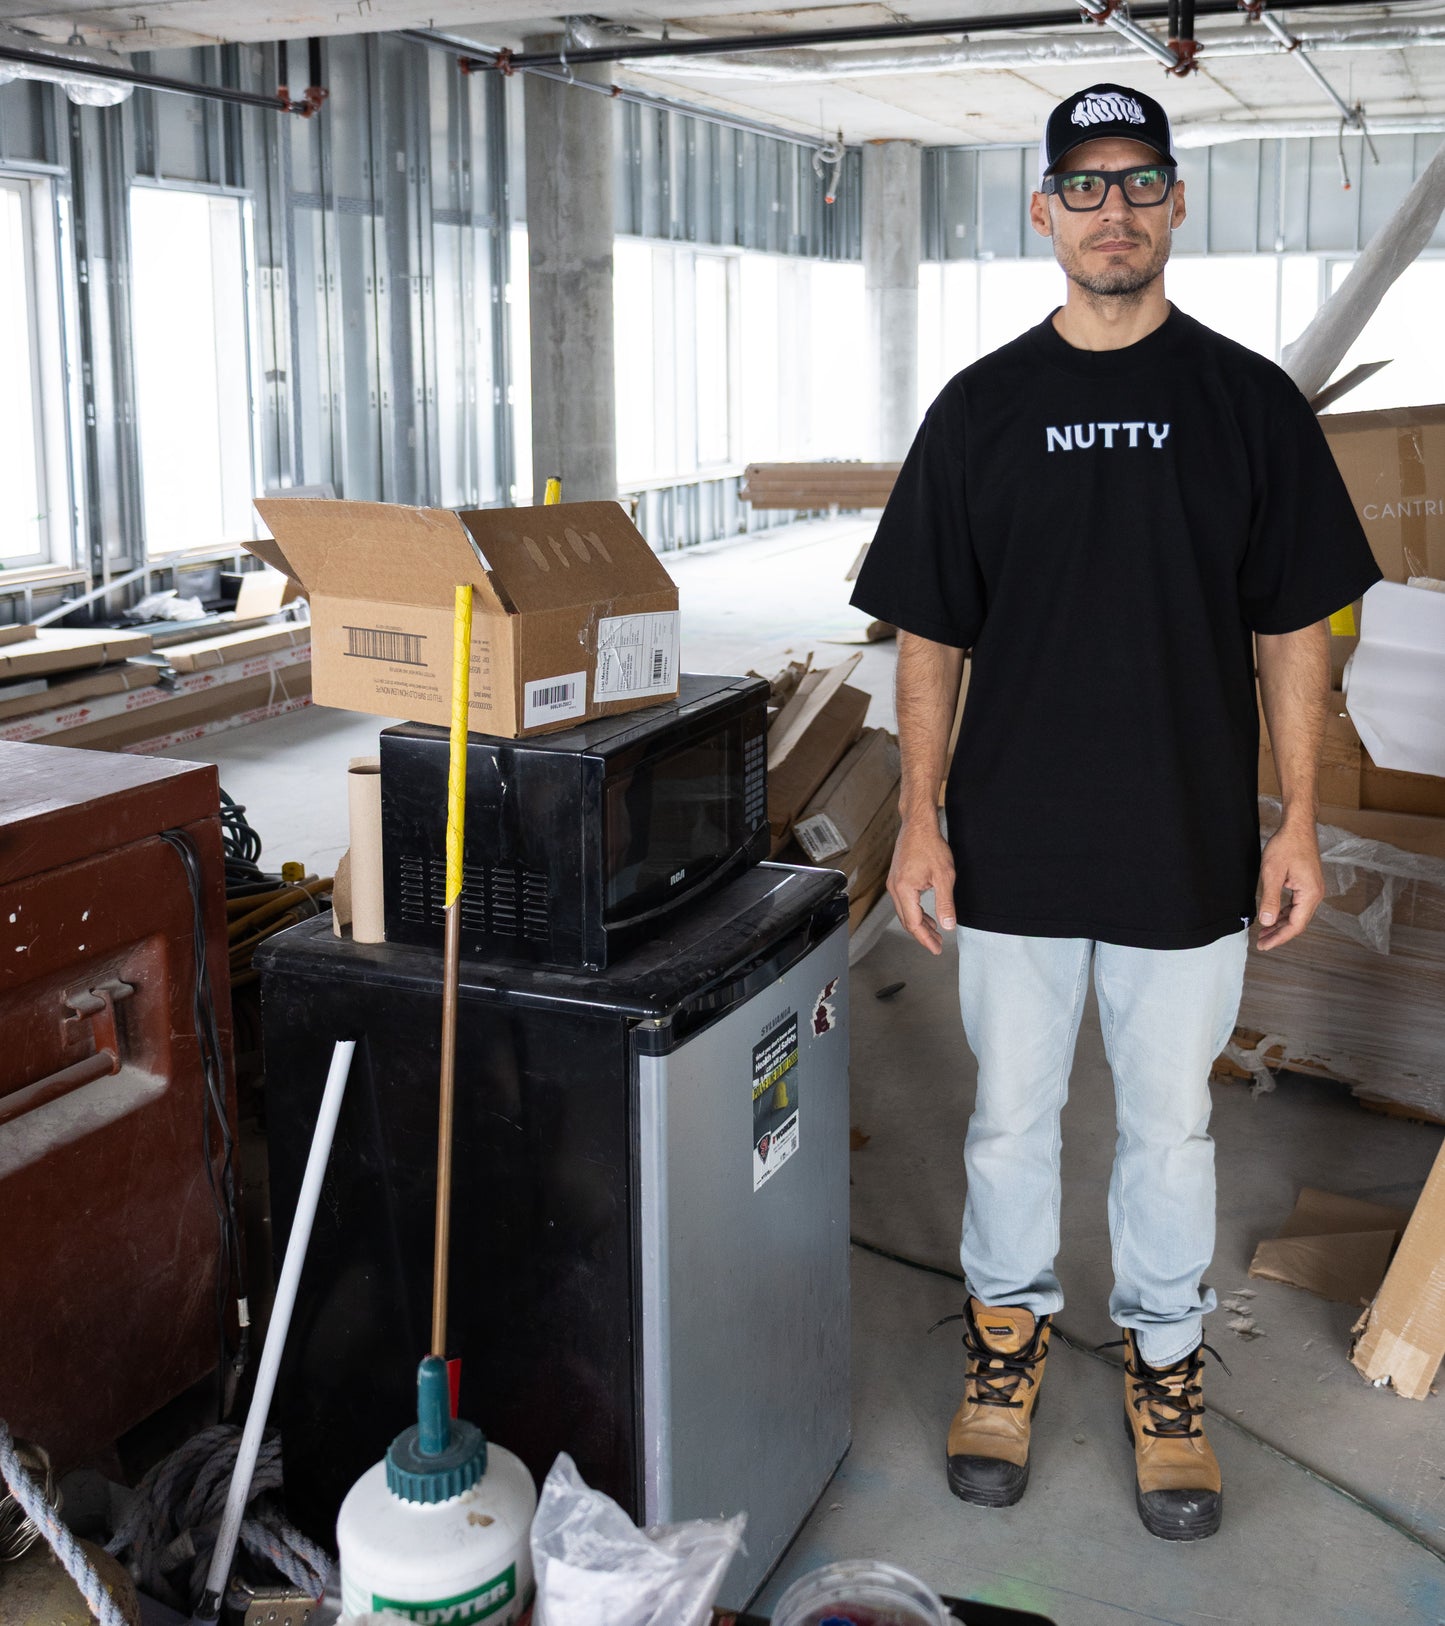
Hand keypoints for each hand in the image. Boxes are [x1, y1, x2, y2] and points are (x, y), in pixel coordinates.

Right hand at [888, 814, 955, 954]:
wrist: (917, 825)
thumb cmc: (929, 845)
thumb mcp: (944, 876)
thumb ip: (945, 903)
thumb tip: (948, 925)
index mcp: (904, 890)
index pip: (913, 924)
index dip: (925, 939)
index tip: (937, 948)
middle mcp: (895, 889)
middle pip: (907, 921)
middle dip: (922, 935)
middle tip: (937, 945)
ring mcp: (894, 883)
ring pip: (905, 912)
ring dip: (919, 924)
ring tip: (934, 933)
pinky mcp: (897, 878)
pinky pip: (904, 902)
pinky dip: (915, 912)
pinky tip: (927, 915)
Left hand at [1256, 818, 1323, 951]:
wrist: (1298, 827)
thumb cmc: (1286, 845)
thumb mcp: (1272, 872)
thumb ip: (1270, 899)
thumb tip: (1267, 922)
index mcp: (1310, 894)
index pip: (1295, 925)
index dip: (1279, 938)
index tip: (1263, 945)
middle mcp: (1315, 894)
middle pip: (1297, 923)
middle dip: (1279, 934)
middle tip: (1260, 943)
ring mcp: (1313, 889)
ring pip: (1297, 915)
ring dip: (1281, 925)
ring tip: (1264, 933)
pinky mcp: (1308, 884)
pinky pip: (1296, 905)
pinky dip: (1284, 913)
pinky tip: (1273, 917)